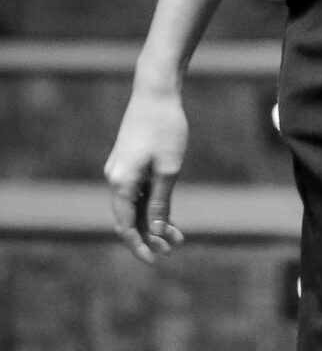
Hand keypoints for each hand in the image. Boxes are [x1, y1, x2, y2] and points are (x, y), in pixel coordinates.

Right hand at [104, 87, 188, 263]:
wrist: (156, 90)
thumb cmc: (166, 127)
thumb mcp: (168, 168)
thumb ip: (160, 202)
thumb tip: (155, 233)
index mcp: (121, 183)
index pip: (126, 226)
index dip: (140, 246)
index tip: (157, 260)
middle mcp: (114, 178)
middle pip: (129, 217)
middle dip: (150, 235)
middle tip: (173, 247)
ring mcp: (120, 168)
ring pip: (134, 204)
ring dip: (152, 220)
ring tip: (177, 235)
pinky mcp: (128, 160)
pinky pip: (136, 190)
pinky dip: (151, 202)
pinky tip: (167, 212)